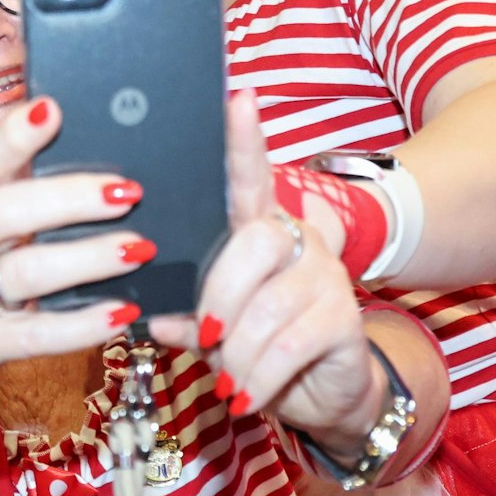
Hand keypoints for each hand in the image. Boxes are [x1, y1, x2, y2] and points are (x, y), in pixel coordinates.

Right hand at [0, 98, 145, 390]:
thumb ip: (15, 181)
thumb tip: (86, 137)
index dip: (14, 136)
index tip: (53, 109)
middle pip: (6, 213)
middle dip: (71, 199)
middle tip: (127, 191)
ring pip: (27, 272)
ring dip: (89, 258)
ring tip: (139, 248)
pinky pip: (38, 335)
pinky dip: (84, 324)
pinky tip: (122, 311)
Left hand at [149, 93, 380, 450]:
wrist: (322, 396)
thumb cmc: (257, 349)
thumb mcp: (212, 332)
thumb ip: (183, 315)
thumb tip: (151, 315)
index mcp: (256, 231)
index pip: (249, 178)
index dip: (244, 141)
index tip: (238, 99)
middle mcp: (296, 240)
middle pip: (252, 243)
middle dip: (218, 297)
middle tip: (205, 337)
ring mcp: (324, 275)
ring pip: (265, 307)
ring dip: (236, 354)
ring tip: (229, 381)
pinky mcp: (344, 317)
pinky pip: (287, 345)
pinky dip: (257, 377)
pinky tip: (247, 395)